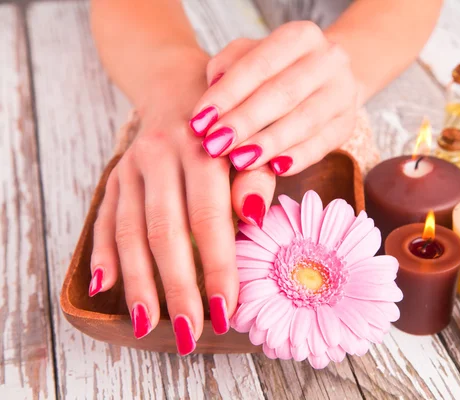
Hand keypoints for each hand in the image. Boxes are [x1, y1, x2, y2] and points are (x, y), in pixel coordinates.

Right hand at [89, 53, 275, 354]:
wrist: (177, 81)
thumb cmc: (226, 121)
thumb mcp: (249, 140)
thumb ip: (255, 177)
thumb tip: (255, 218)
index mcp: (202, 149)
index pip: (210, 220)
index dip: (218, 267)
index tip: (227, 310)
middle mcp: (160, 156)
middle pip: (165, 232)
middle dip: (178, 287)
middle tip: (190, 332)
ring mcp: (131, 166)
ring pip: (130, 231)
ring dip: (139, 282)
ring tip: (149, 324)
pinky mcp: (115, 174)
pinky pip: (104, 217)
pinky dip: (104, 253)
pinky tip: (105, 287)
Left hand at [189, 21, 358, 174]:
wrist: (324, 79)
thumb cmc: (276, 70)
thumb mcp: (250, 57)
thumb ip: (228, 68)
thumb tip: (213, 90)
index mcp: (301, 36)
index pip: (259, 64)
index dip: (227, 95)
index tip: (199, 121)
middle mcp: (328, 60)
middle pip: (283, 93)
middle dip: (245, 122)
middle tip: (215, 145)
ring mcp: (342, 93)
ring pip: (304, 121)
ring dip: (269, 143)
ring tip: (239, 160)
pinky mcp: (347, 124)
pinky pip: (322, 145)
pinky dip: (297, 158)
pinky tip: (274, 169)